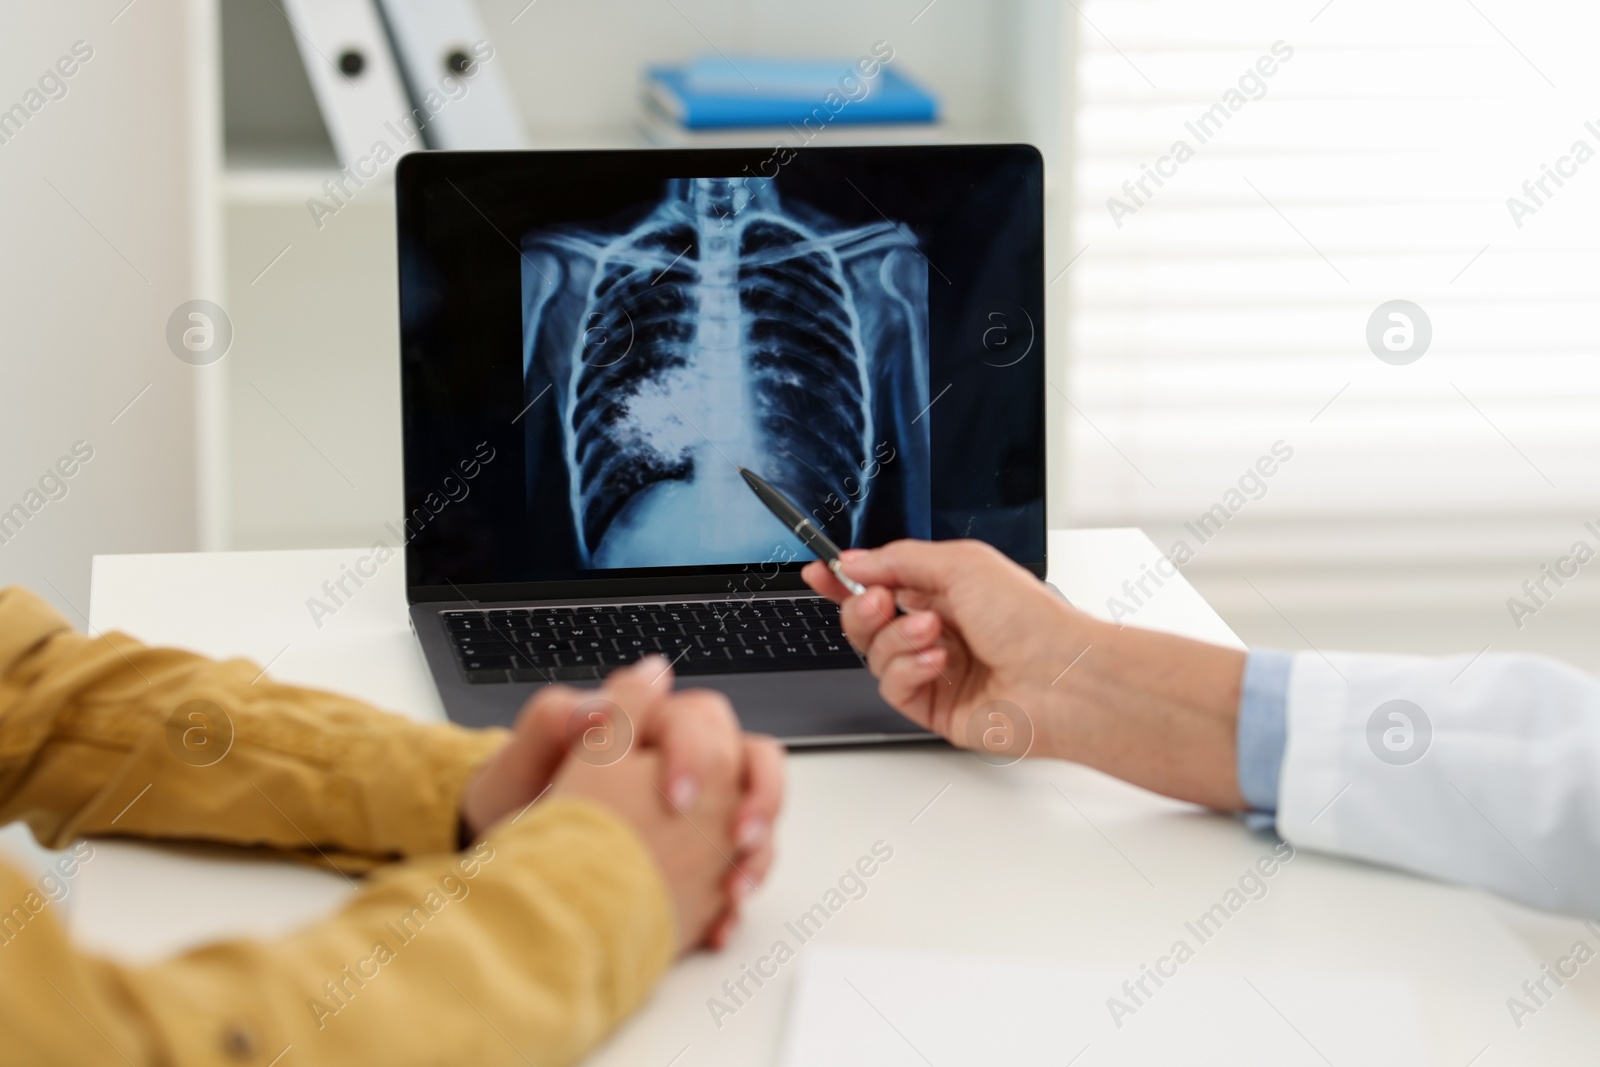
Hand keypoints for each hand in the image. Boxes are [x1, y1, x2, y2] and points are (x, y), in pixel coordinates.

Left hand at [461, 657, 784, 946]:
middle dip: (757, 800)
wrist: (507, 861)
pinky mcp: (698, 862)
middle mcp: (681, 767)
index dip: (697, 754)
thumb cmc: (516, 799)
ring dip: (759, 852)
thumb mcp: (525, 759)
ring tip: (736, 890)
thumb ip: (558, 718)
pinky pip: (737, 873)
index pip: (701, 720)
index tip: (676, 798)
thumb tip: (605, 701)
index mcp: (647, 730)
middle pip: (752, 763)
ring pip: (757, 819)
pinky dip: (735, 902)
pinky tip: (717, 926)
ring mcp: (697, 816)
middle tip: (737, 838)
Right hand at [803, 540, 1089, 758]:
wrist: (1061, 678)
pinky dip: (908, 670)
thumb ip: (899, 560)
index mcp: (945, 591)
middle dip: (861, 608)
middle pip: (867, 621)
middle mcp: (937, 629)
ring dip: (896, 639)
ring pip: (875, 654)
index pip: (880, 582)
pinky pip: (892, 687)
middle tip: (878, 602)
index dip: (845, 578)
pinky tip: (938, 662)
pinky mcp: (932, 708)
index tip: (819, 571)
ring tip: (932, 633)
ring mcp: (934, 670)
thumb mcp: (961, 564)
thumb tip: (854, 563)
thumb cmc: (1030, 620)